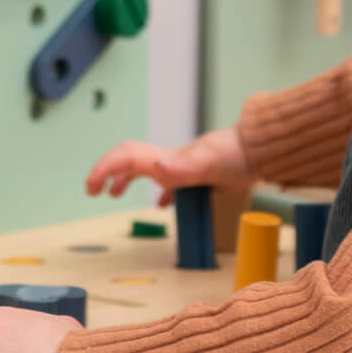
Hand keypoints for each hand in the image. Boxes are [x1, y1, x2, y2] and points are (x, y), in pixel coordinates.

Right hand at [86, 125, 251, 205]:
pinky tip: (164, 203)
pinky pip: (170, 180)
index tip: (91, 185)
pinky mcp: (197, 173)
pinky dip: (160, 192)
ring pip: (147, 169)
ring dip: (125, 178)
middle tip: (92, 189)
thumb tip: (155, 168)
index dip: (104, 169)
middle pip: (129, 160)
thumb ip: (182, 166)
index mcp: (168, 158)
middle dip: (106, 172)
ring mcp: (183, 165)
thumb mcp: (209, 164)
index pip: (126, 159)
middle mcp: (171, 160)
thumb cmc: (237, 155)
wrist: (260, 149)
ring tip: (114, 194)